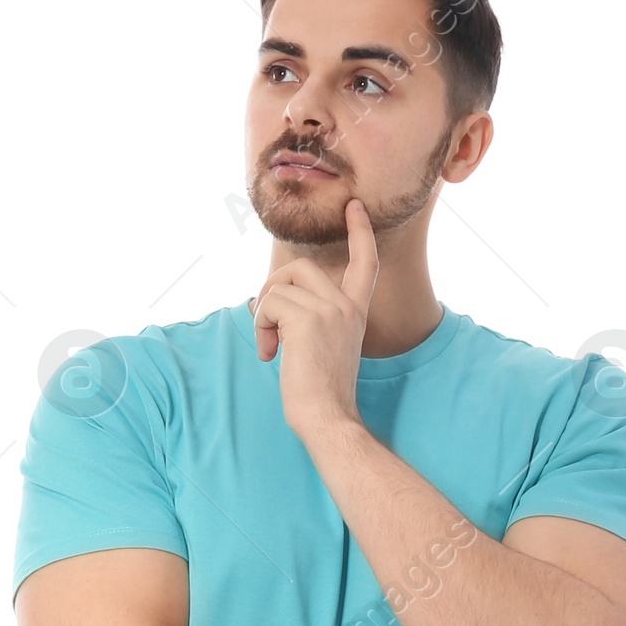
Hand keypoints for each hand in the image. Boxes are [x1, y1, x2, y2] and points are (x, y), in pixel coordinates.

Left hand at [253, 198, 377, 437]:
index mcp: (354, 313)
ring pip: (280, 286)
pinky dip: (260, 327)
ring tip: (269, 346)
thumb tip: (268, 301)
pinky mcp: (307, 319)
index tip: (354, 207)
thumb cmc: (320, 394)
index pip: (365, 264)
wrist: (328, 418)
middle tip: (266, 324)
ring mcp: (329, 310)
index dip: (360, 233)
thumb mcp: (322, 348)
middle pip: (299, 268)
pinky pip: (269, 304)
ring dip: (264, 313)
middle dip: (272, 289)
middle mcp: (345, 306)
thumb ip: (309, 320)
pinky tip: (269, 354)